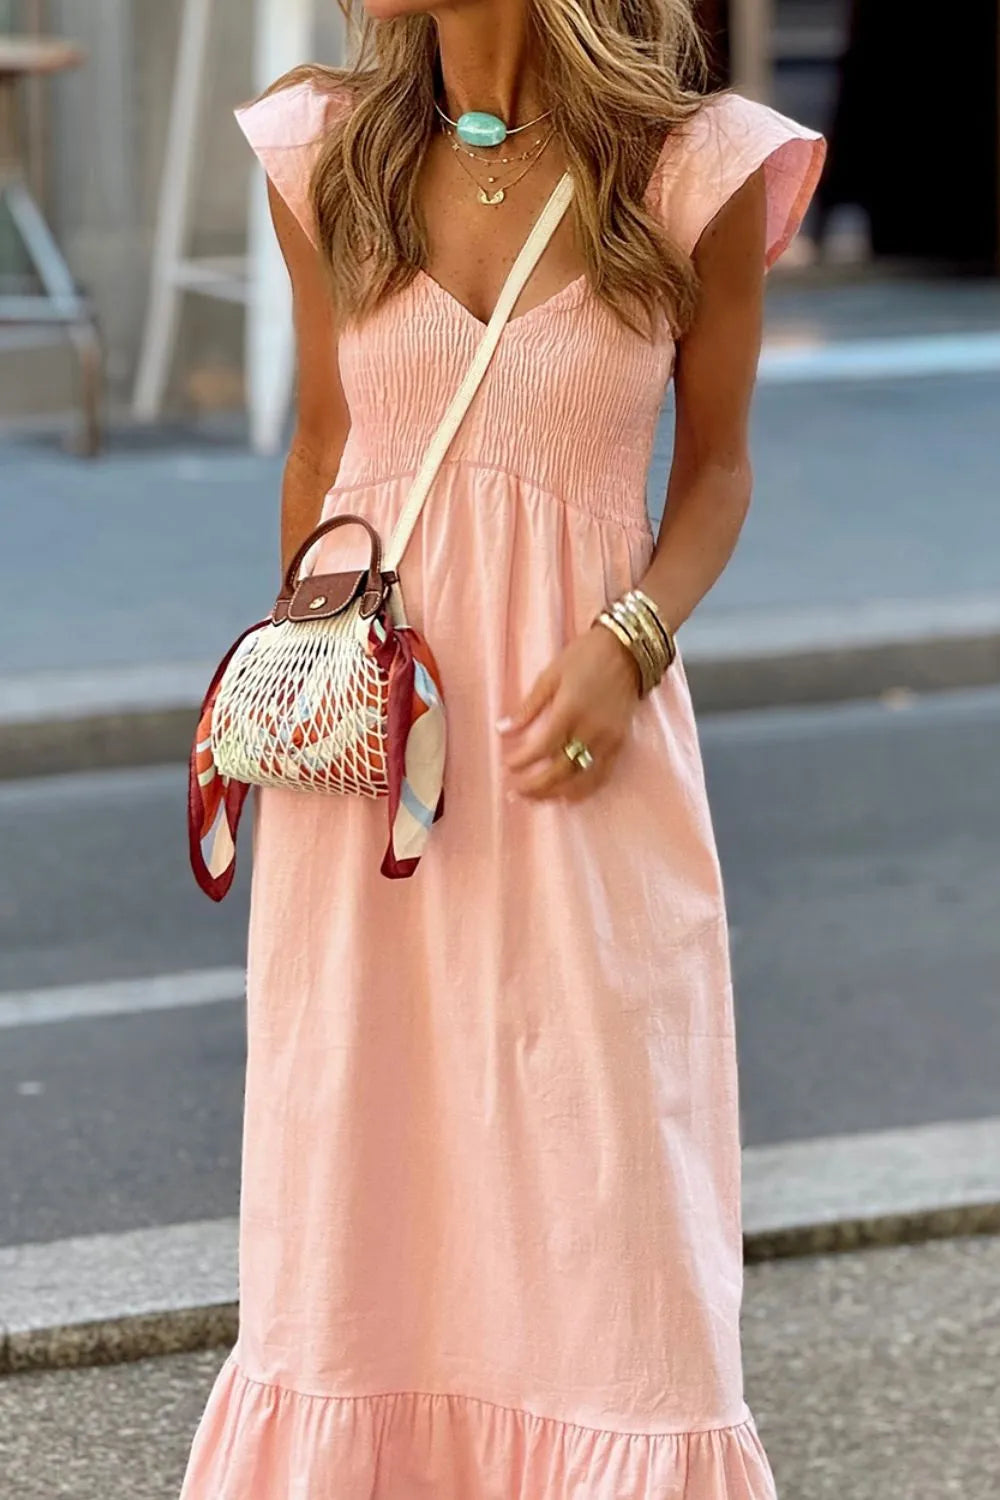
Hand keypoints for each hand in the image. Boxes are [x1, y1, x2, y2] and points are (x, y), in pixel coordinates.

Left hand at [498, 624, 641, 801]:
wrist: (628, 651)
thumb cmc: (584, 657)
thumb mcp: (550, 675)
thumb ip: (528, 707)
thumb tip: (502, 729)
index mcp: (570, 710)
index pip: (542, 747)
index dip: (523, 761)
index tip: (507, 765)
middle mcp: (591, 730)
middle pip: (560, 770)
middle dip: (535, 786)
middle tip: (515, 791)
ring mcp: (608, 740)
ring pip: (581, 780)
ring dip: (556, 793)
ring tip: (536, 798)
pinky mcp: (620, 744)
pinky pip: (602, 776)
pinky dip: (584, 790)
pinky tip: (567, 796)